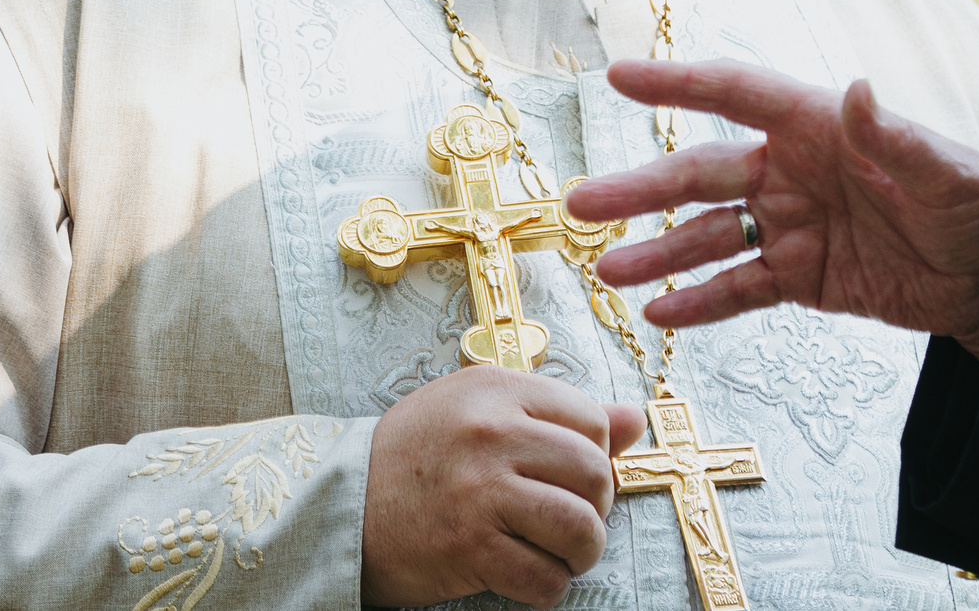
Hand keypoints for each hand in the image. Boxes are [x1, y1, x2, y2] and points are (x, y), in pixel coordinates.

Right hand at [361, 367, 647, 607]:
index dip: (595, 454)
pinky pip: (545, 579)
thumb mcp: (481, 409)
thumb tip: (637, 420)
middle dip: (597, 506)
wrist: (341, 505)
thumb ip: (558, 412)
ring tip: (560, 551)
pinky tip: (529, 575)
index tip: (571, 475)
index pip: (591, 420)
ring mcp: (480, 492)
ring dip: (581, 551)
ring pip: (581, 528)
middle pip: (594, 473)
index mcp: (497, 390)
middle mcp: (492, 434)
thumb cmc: (418, 455)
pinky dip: (549, 588)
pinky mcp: (469, 548)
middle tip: (572, 518)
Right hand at [562, 59, 978, 365]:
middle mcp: (795, 170)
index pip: (738, 94)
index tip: (618, 78)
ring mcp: (794, 225)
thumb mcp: (946, 170)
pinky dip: (700, 301)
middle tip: (579, 206)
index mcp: (822, 126)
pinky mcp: (804, 278)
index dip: (679, 84)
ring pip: (709, 236)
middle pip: (703, 174)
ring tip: (607, 270)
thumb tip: (857, 90)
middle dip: (641, 188)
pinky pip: (740, 288)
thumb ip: (893, 137)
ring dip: (658, 253)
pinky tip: (659, 313)